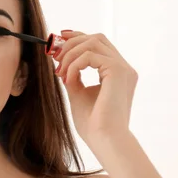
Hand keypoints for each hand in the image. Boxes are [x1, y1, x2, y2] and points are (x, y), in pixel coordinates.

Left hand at [53, 30, 137, 145]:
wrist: (104, 140)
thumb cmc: (93, 124)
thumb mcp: (78, 94)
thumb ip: (73, 76)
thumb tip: (61, 62)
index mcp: (117, 73)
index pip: (99, 44)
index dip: (78, 37)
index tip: (60, 38)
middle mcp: (124, 68)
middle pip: (96, 38)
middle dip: (72, 42)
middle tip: (54, 54)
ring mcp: (123, 68)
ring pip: (93, 42)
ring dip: (70, 54)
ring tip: (60, 72)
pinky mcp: (118, 71)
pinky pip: (89, 56)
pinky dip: (74, 65)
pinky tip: (68, 80)